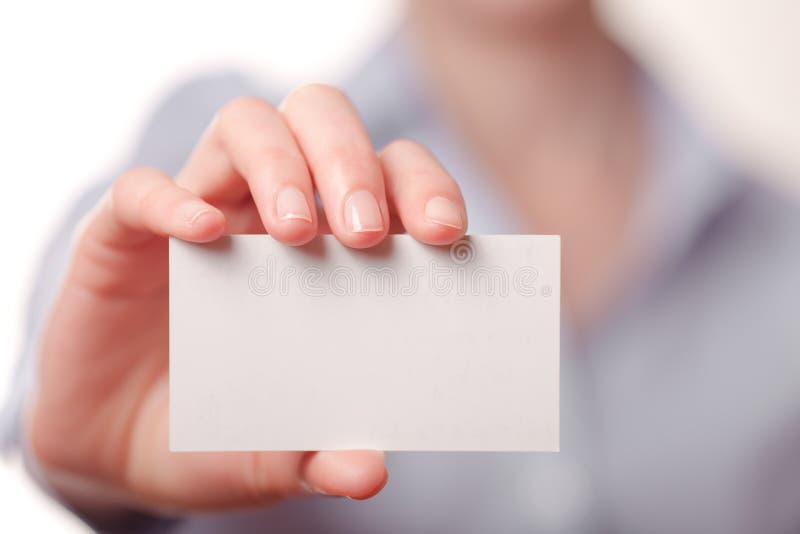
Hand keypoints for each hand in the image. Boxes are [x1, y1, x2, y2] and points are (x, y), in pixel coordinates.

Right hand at [24, 85, 466, 515]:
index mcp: (332, 247)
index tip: (445, 235)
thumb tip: (369, 472)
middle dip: (354, 163)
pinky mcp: (124, 232)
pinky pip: (142, 190)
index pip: (391, 177)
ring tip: (296, 234)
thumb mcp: (272, 453)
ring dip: (280, 164)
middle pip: (324, 120)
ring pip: (247, 124)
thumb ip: (318, 458)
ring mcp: (200, 210)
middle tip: (366, 235)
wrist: (121, 445)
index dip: (424, 189)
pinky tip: (200, 235)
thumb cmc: (220, 427)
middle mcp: (271, 210)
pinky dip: (172, 201)